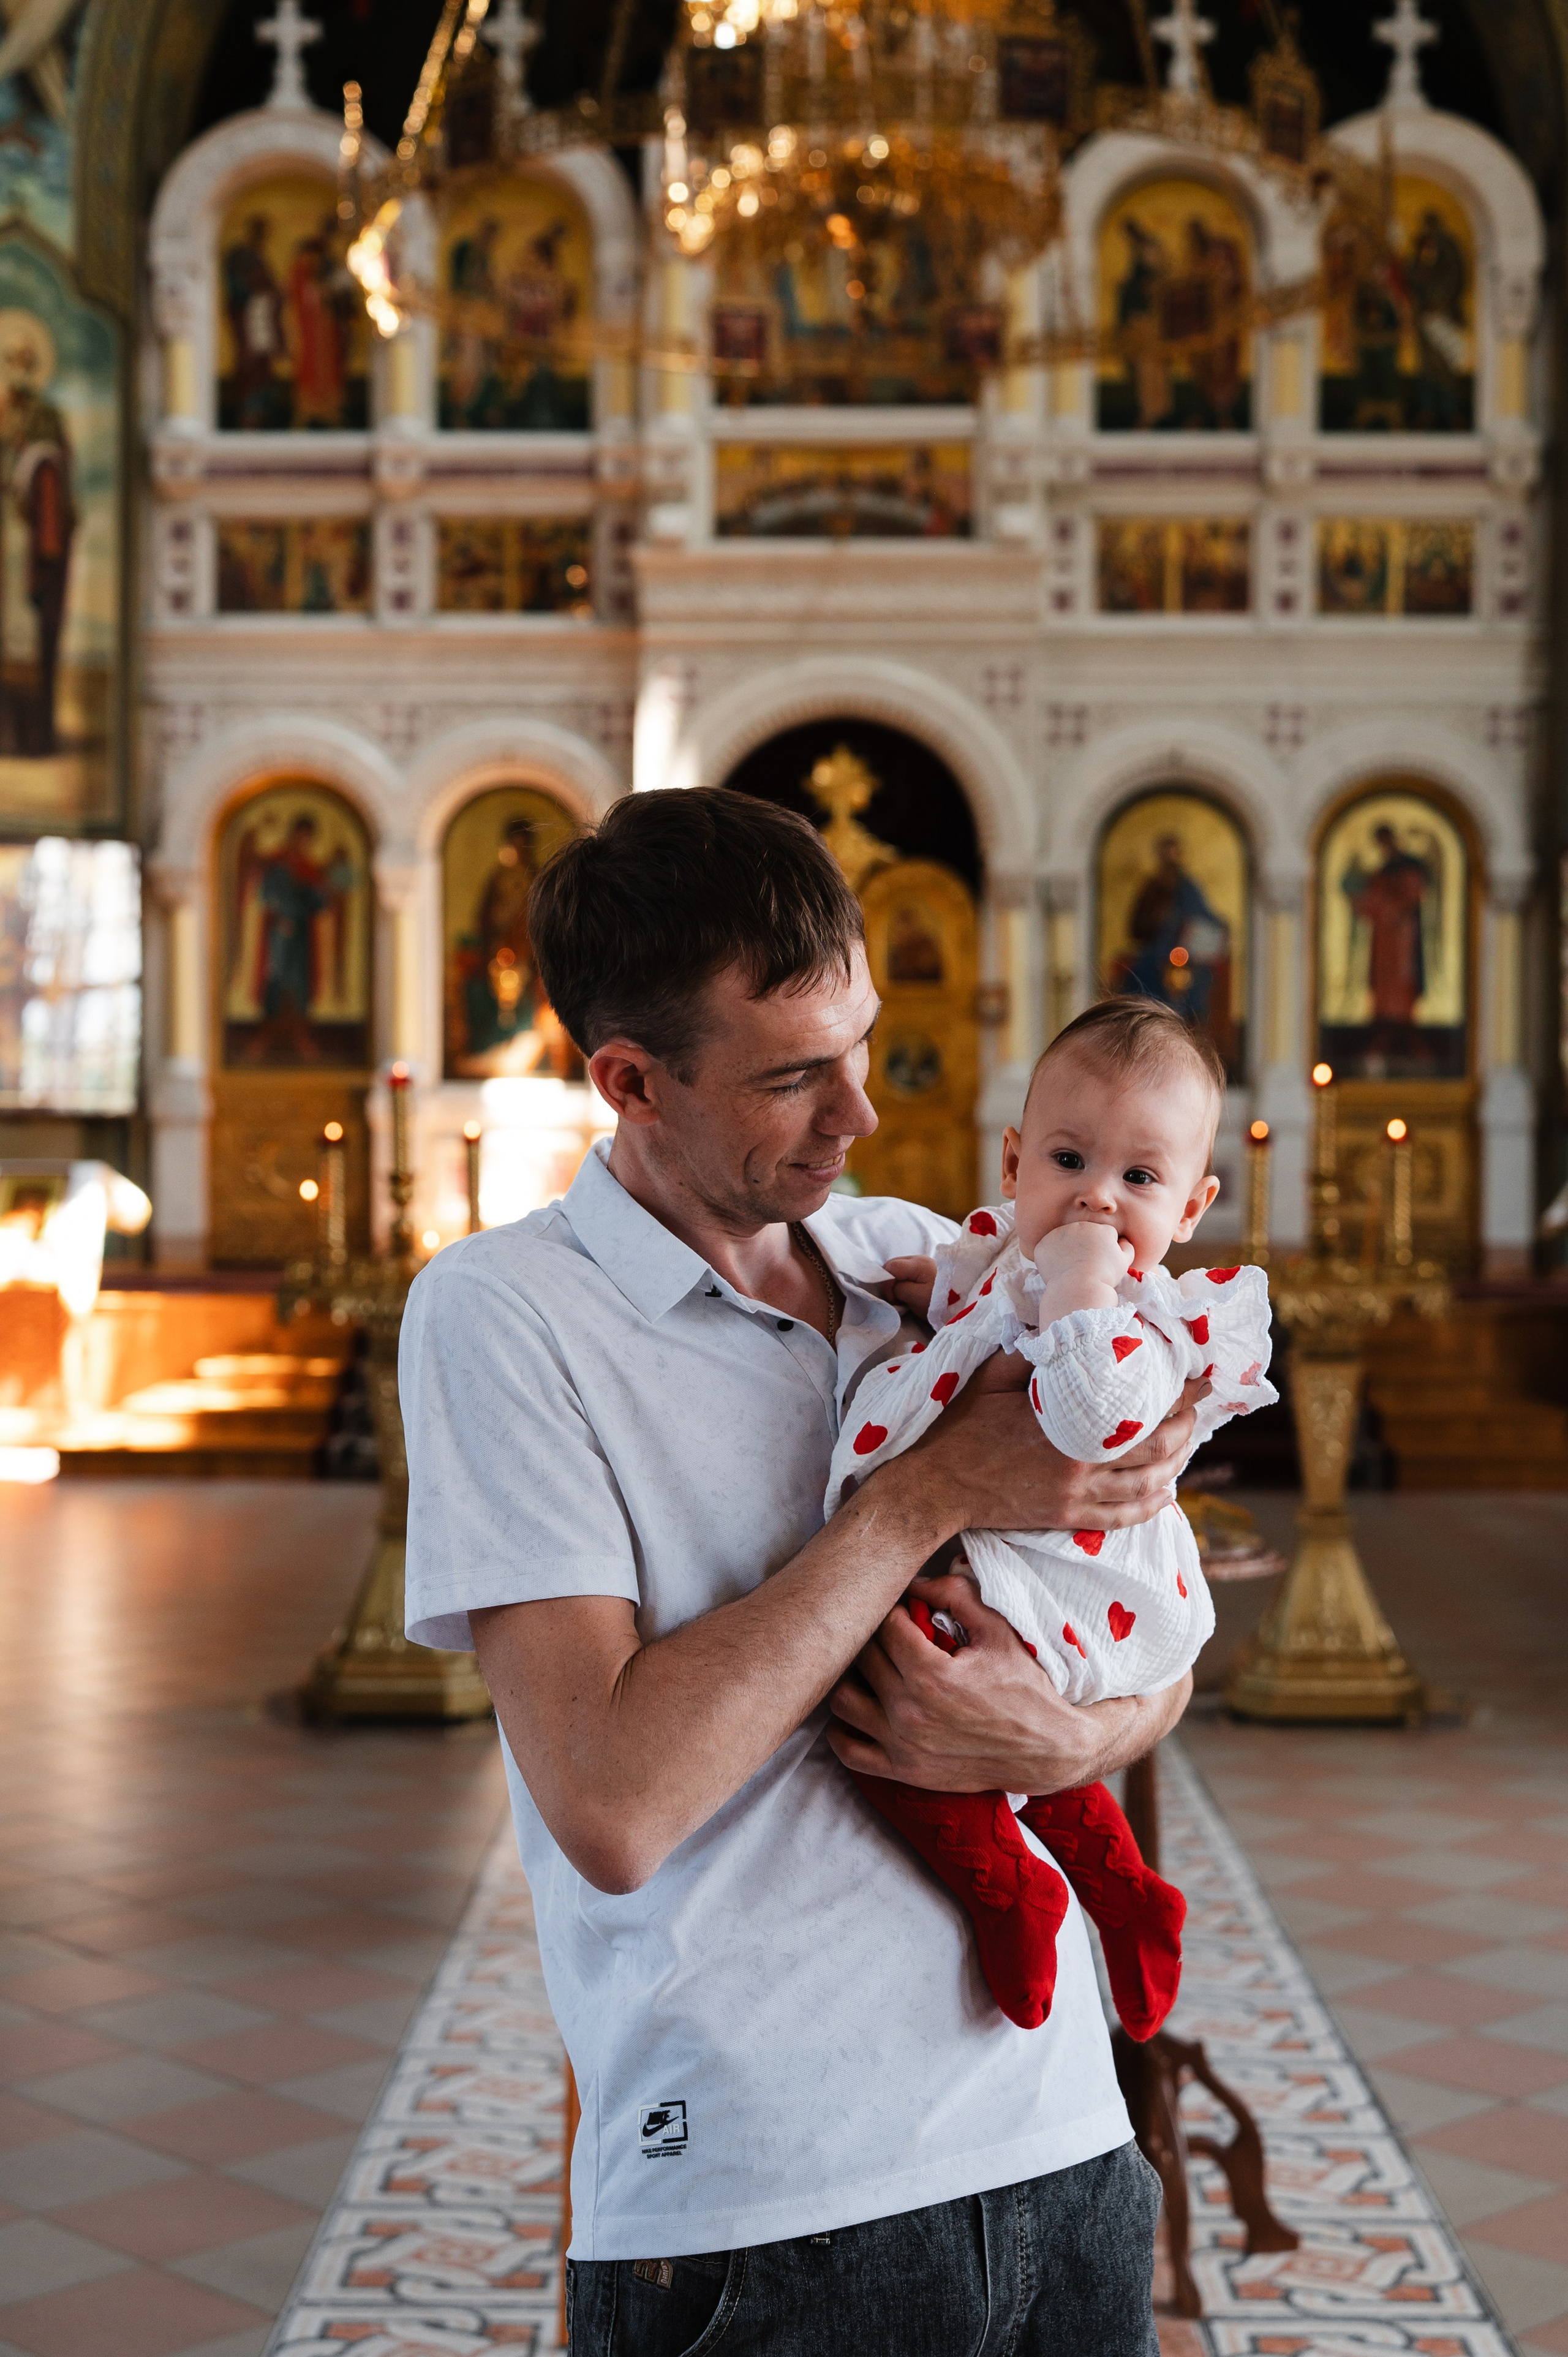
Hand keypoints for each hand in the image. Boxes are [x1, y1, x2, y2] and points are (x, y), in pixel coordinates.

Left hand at [826, 1569, 1190, 1791]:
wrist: (1047, 1750)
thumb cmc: (1025, 1687)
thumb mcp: (997, 1630)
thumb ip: (954, 1595)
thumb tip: (914, 1580)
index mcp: (932, 1674)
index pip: (884, 1625)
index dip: (892, 1608)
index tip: (904, 1608)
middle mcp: (908, 1712)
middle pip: (861, 1657)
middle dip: (871, 1634)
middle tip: (888, 1629)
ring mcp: (901, 1745)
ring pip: (841, 1700)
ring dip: (850, 1676)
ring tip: (871, 1665)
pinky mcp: (901, 1771)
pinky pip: (845, 1749)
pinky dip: (842, 1726)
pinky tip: (863, 1705)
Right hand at [880, 1371, 1207, 1539]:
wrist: (936, 1485)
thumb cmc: (961, 1425)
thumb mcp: (992, 1375)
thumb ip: (1031, 1353)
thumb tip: (1064, 1326)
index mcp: (1067, 1422)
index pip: (1142, 1408)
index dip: (1178, 1394)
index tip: (1198, 1376)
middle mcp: (1080, 1462)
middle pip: (1157, 1448)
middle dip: (1187, 1425)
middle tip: (1198, 1406)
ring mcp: (1075, 1495)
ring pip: (1147, 1484)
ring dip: (1176, 1463)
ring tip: (1187, 1442)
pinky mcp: (1065, 1518)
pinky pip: (1122, 1518)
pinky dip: (1151, 1506)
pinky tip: (1165, 1494)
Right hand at [882, 1254, 937, 1317]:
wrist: (966, 1302)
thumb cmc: (941, 1302)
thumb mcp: (916, 1298)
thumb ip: (899, 1289)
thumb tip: (892, 1287)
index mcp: (917, 1263)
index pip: (890, 1266)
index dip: (886, 1282)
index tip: (893, 1298)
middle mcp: (920, 1258)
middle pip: (894, 1264)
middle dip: (890, 1281)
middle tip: (896, 1298)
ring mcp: (925, 1263)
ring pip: (901, 1268)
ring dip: (898, 1282)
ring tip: (905, 1297)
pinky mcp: (929, 1270)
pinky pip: (910, 1272)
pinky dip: (906, 1281)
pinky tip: (911, 1292)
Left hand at [1032, 1221, 1132, 1296]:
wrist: (1079, 1288)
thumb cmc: (1104, 1277)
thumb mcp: (1124, 1263)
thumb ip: (1127, 1247)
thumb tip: (1122, 1240)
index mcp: (1100, 1229)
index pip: (1104, 1234)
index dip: (1104, 1249)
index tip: (1101, 1262)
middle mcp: (1079, 1226)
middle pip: (1083, 1234)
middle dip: (1085, 1246)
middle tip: (1086, 1265)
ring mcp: (1059, 1234)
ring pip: (1065, 1239)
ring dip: (1068, 1249)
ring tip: (1072, 1268)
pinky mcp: (1043, 1245)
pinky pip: (1048, 1249)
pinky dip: (1051, 1257)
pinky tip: (1059, 1269)